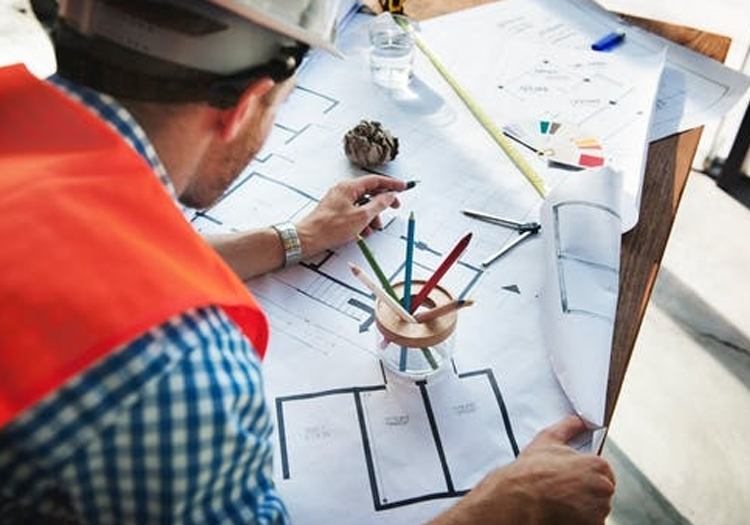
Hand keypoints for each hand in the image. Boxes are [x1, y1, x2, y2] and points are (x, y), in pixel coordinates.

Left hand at [296, 175, 406, 257]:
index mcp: (349, 187)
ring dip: (372, 215)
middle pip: (370, 192)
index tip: (403, 187)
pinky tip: (362, 232)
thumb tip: (389, 196)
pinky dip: (361, 220)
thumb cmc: (330, 228)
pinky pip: (354, 212)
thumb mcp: (361, 217)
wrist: (308, 239)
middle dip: (382, 203)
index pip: (375, 180)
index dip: (391, 184)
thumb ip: (379, 205)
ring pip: (362, 204)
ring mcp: (338, 200)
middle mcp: (343, 190)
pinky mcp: (335, 211)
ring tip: (374, 228)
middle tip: (394, 208)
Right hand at [427, 415, 614, 524]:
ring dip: (583, 507)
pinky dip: (579, 521)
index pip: (603, 472)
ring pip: (596, 509)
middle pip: (601, 491)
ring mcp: (597, 511)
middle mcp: (603, 488)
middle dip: (586, 491)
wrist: (519, 499)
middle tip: (563, 490)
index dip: (586, 474)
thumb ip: (567, 427)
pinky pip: (589, 523)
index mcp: (598, 465)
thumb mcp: (547, 440)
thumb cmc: (531, 472)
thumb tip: (577, 420)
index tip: (571, 478)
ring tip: (560, 502)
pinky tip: (562, 513)